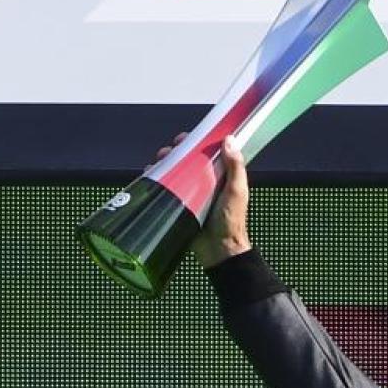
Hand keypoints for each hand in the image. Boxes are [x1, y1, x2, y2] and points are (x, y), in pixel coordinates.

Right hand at [150, 132, 252, 267]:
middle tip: (170, 150)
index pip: (207, 153)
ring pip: (174, 171)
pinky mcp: (179, 204)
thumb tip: (230, 140)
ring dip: (164, 162)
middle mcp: (205, 182)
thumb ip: (236, 167)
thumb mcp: (236, 191)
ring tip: (158, 160)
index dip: (197, 143)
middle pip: (187, 159)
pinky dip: (157, 178)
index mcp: (221, 176)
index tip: (187, 138)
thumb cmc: (231, 221)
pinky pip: (166, 188)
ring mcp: (191, 193)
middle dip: (176, 151)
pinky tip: (150, 173)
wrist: (218, 250)